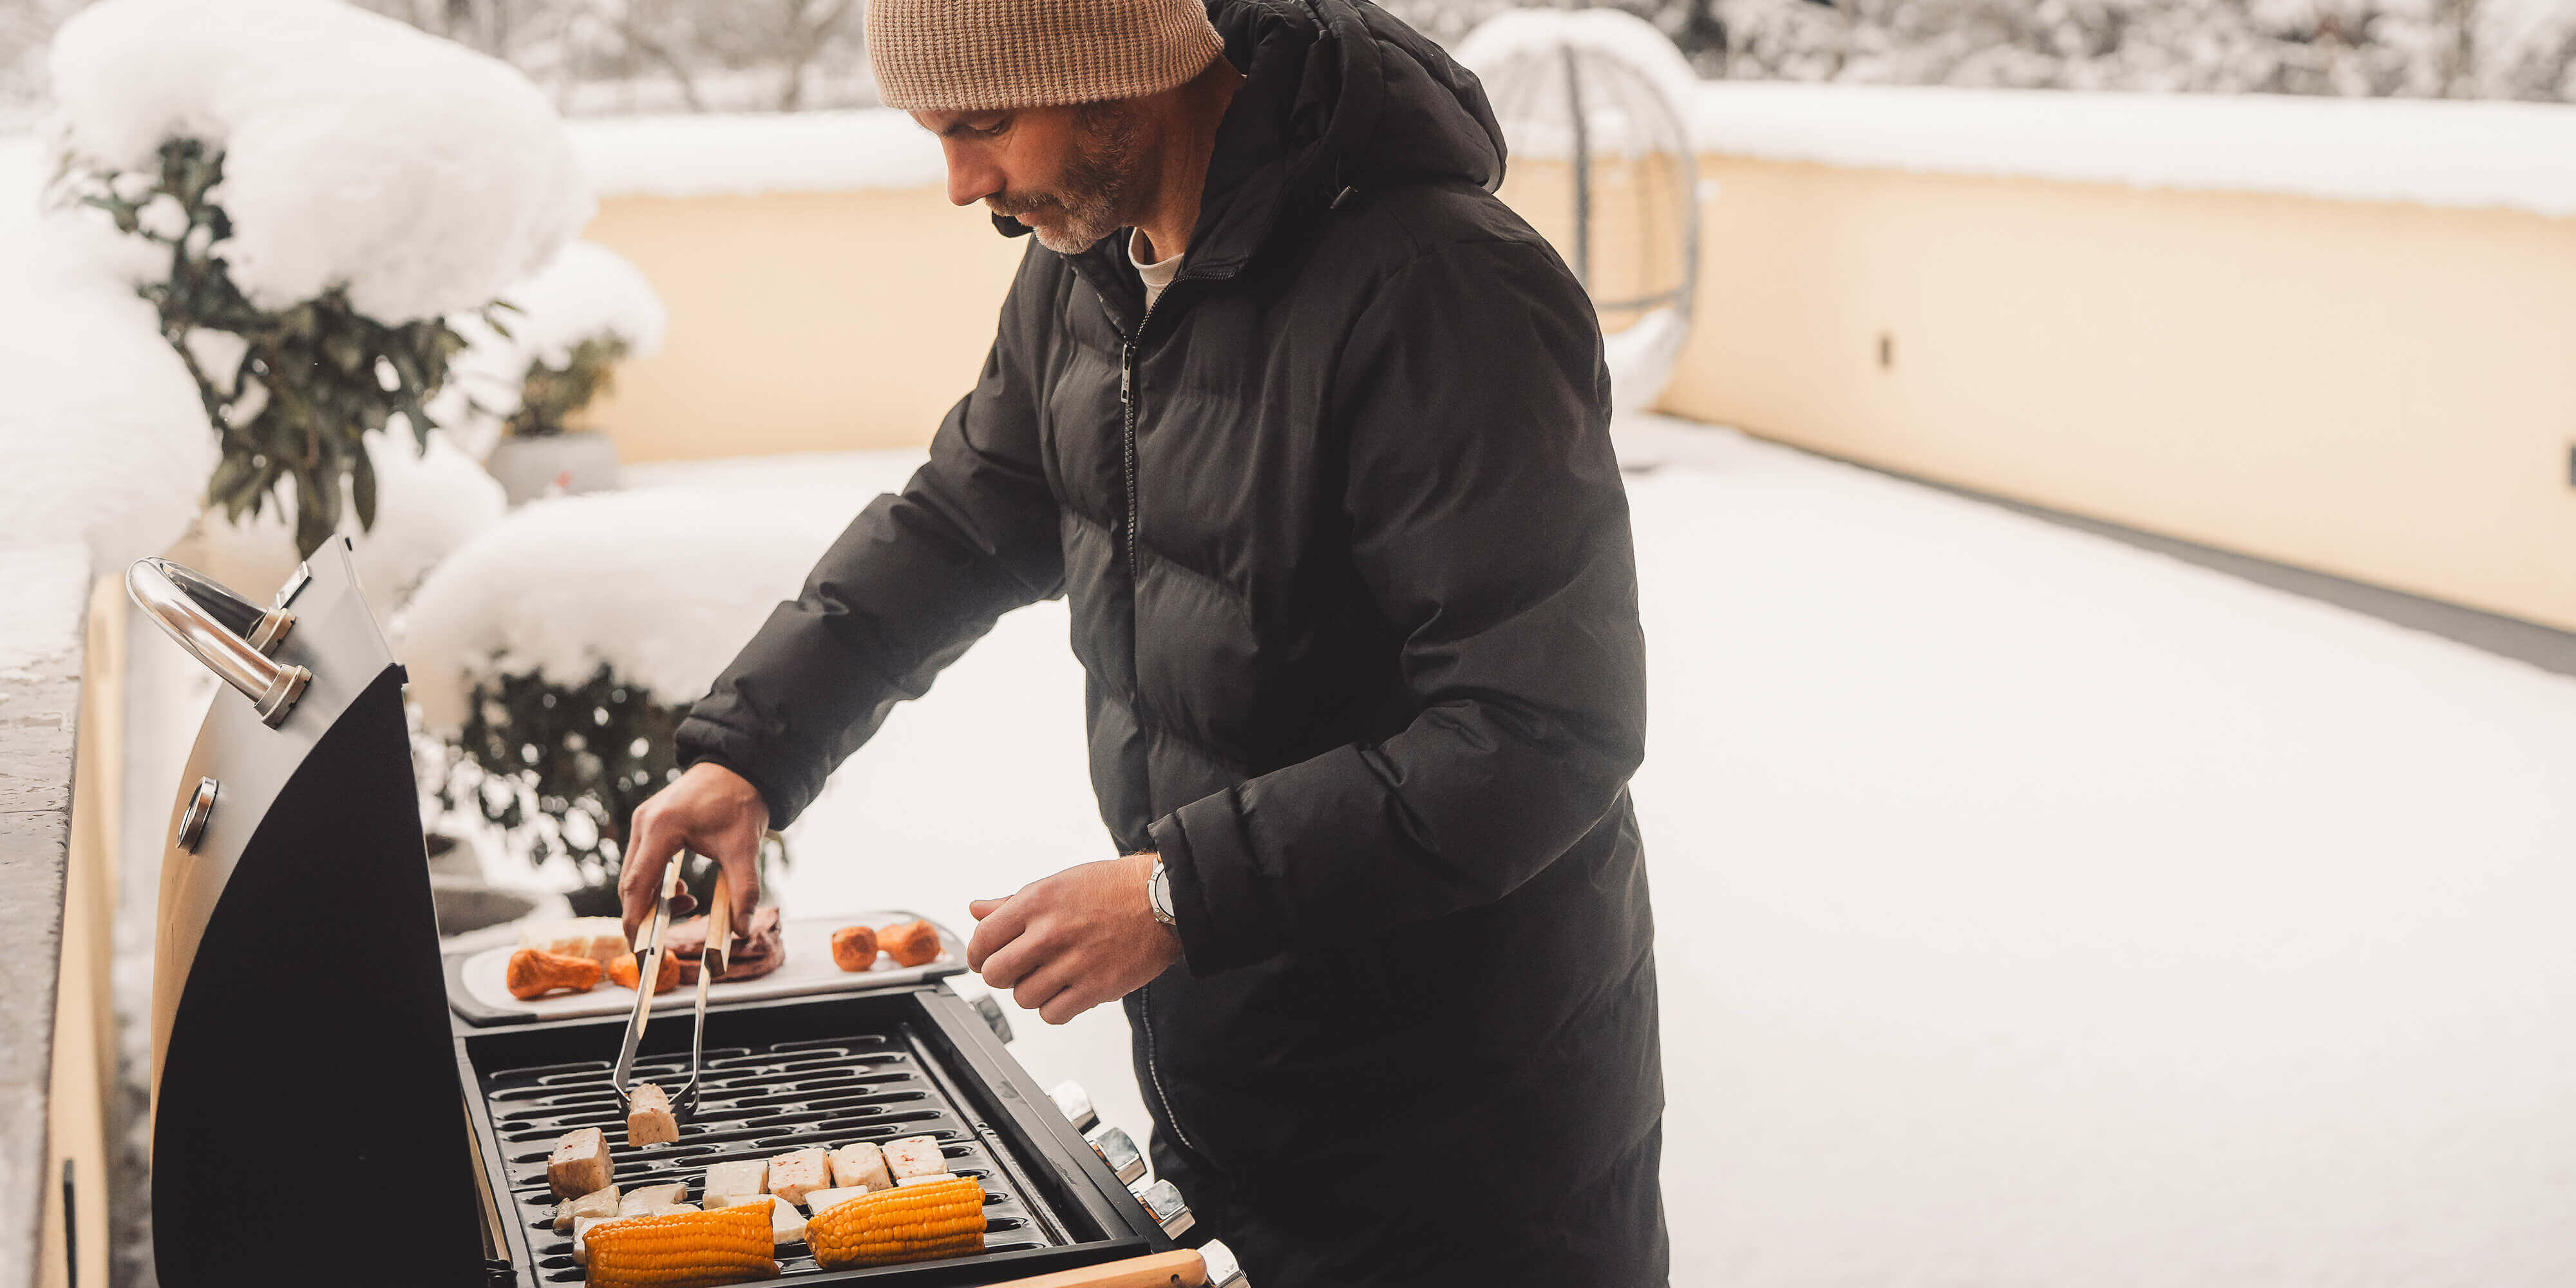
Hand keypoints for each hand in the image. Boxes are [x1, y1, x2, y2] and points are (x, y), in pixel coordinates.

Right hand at [621, 762, 767, 945]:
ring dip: (652, 898)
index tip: (640, 949)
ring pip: (634, 874)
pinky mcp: (648, 822)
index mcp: (660, 829)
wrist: (739, 766)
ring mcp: (643, 821)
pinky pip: (641, 862)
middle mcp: (643, 824)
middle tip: (665, 938)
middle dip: (645, 914)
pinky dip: (655, 883)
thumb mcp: (745, 847)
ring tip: (688, 901)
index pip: (636, 886)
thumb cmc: (740, 801)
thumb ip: (744, 890)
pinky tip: (681, 888)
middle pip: (630, 884)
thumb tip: (742, 930)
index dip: (635, 921)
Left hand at [967, 853, 1180, 1025]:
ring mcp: (1072, 963)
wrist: (1164, 900)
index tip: (983, 959)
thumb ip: (1011, 902)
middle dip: (1002, 975)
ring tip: (1049, 977)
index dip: (977, 954)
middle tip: (1016, 970)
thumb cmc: (1113, 889)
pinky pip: (1052, 1014)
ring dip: (1031, 992)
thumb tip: (976, 910)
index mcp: (1036, 902)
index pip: (982, 939)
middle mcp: (1050, 932)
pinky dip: (1055, 1008)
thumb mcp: (1057, 884)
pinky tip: (1066, 990)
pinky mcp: (1094, 988)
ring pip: (1023, 998)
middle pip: (995, 974)